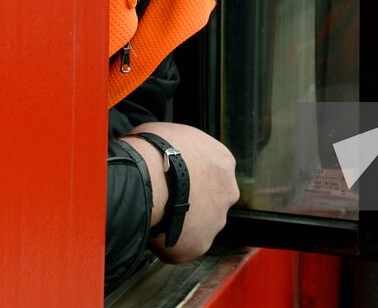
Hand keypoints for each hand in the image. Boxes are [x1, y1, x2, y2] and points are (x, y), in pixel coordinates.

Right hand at [121, 122, 238, 262]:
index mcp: (223, 160)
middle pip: (212, 200)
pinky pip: (184, 246)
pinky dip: (170, 243)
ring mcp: (217, 220)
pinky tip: (155, 232)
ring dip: (183, 223)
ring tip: (158, 217)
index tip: (178, 178)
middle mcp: (228, 191)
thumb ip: (176, 146)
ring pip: (200, 225)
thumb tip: (159, 149)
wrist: (148, 179)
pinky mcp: (200, 244)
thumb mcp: (168, 132)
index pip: (213, 171)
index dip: (194, 176)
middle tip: (168, 199)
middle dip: (194, 202)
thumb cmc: (154, 150)